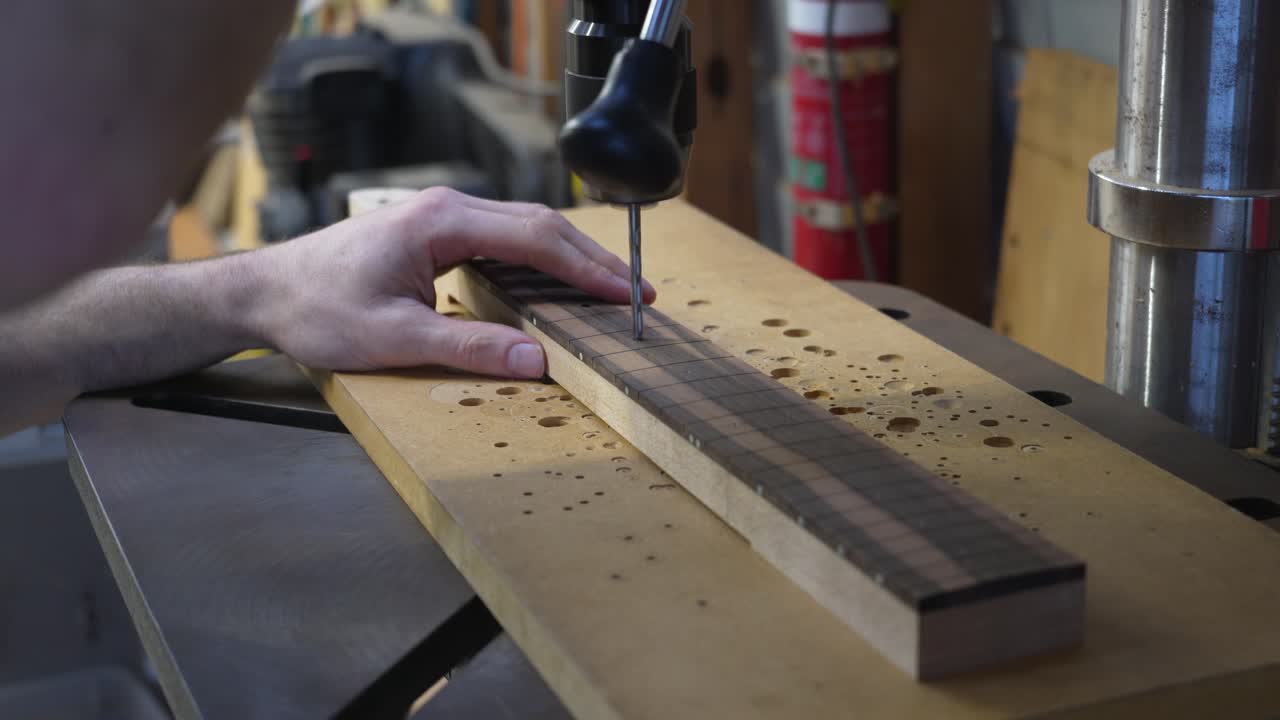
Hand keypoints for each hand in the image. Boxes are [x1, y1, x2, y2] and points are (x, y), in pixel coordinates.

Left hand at [254, 188, 655, 377]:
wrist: (265, 292)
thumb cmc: (317, 309)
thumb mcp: (393, 339)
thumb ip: (469, 347)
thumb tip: (535, 360)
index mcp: (443, 222)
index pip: (536, 238)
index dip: (588, 268)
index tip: (627, 295)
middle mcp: (448, 208)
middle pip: (540, 226)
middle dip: (593, 261)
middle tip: (637, 294)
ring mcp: (443, 218)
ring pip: (525, 230)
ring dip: (570, 260)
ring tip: (612, 291)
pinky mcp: (437, 234)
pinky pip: (503, 241)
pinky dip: (539, 263)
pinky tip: (558, 288)